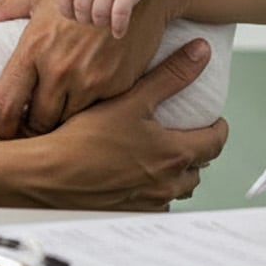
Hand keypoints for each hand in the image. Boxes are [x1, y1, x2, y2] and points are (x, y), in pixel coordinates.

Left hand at [0, 0, 176, 136]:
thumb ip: (5, 8)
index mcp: (34, 47)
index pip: (5, 103)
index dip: (1, 124)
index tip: (4, 128)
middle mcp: (60, 67)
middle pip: (36, 122)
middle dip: (32, 127)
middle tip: (33, 124)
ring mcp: (90, 79)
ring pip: (65, 122)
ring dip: (59, 121)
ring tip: (58, 114)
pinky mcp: (115, 86)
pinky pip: (93, 113)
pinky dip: (86, 112)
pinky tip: (84, 101)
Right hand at [13, 38, 228, 210]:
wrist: (47, 175)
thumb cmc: (85, 139)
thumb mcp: (132, 98)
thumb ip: (171, 74)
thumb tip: (200, 53)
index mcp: (174, 153)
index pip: (215, 142)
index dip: (217, 128)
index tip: (213, 121)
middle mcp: (166, 183)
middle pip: (199, 169)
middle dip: (198, 152)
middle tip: (188, 134)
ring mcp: (148, 202)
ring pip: (177, 189)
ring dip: (178, 174)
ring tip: (164, 156)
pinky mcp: (128, 213)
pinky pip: (154, 205)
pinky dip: (154, 191)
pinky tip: (136, 177)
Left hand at [58, 0, 153, 37]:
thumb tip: (65, 7)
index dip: (66, 9)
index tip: (73, 14)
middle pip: (81, 8)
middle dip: (84, 19)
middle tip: (91, 19)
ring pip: (99, 13)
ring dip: (100, 23)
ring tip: (104, 22)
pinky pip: (120, 14)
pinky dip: (118, 27)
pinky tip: (118, 32)